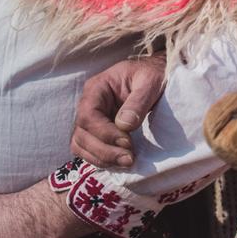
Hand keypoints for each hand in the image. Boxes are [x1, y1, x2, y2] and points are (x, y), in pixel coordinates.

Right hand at [71, 54, 166, 168]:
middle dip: (104, 151)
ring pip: (80, 146)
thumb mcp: (151, 82)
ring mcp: (90, 120)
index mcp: (97, 88)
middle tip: (129, 159)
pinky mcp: (96, 132)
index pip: (88, 115)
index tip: (127, 142)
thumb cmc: (153, 75)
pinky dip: (101, 160)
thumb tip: (124, 126)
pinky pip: (88, 151)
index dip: (105, 133)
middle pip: (81, 134)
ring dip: (102, 158)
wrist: (155, 77)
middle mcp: (88, 104)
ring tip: (127, 162)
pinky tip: (120, 163)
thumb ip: (138, 101)